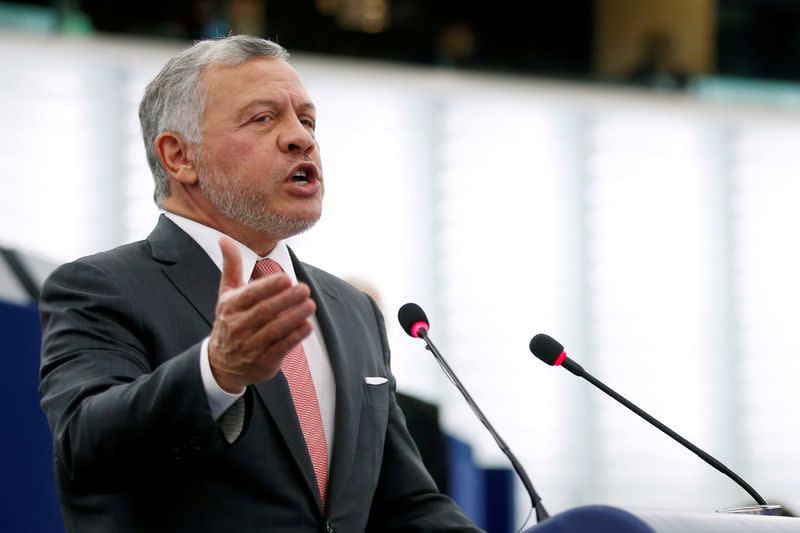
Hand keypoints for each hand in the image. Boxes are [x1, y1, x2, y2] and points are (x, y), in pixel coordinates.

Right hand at [208, 237, 315, 392]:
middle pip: (265, 311)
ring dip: (294, 317)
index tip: (287, 279)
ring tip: (310, 305)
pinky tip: (307, 326)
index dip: (269, 287)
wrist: (222, 363)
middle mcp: (238, 326)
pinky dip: (295, 337)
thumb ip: (231, 266)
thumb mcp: (227, 293)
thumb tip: (225, 238)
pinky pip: (281, 348)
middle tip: (305, 289)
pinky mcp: (263, 361)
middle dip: (286, 300)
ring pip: (274, 330)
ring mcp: (250, 346)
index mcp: (230, 307)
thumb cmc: (230, 320)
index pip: (250, 295)